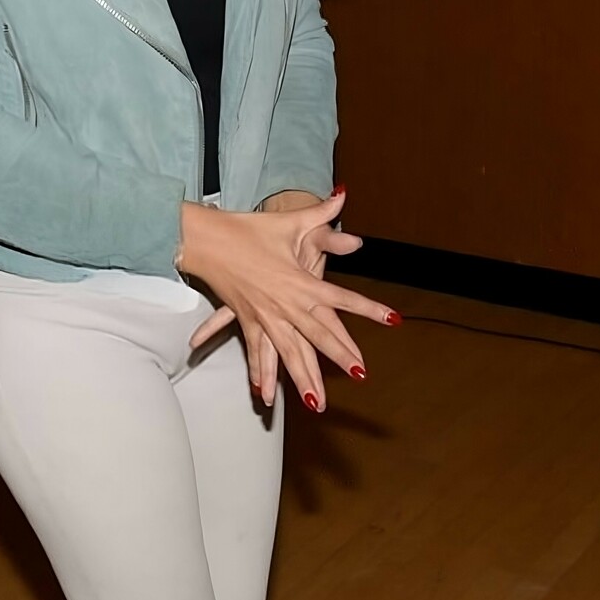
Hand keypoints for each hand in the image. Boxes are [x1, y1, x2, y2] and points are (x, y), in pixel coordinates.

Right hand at [179, 188, 396, 408]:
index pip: (342, 297)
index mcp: (301, 281)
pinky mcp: (248, 321)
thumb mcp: (289, 221)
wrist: (207, 240)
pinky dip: (261, 374)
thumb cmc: (249, 230)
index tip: (393, 319)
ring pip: (288, 353)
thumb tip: (343, 196)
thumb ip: (321, 214)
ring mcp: (265, 317)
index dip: (369, 308)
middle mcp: (286, 304)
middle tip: (359, 374)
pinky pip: (257, 352)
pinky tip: (265, 396)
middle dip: (339, 356)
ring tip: (316, 403)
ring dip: (303, 378)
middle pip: (319, 335)